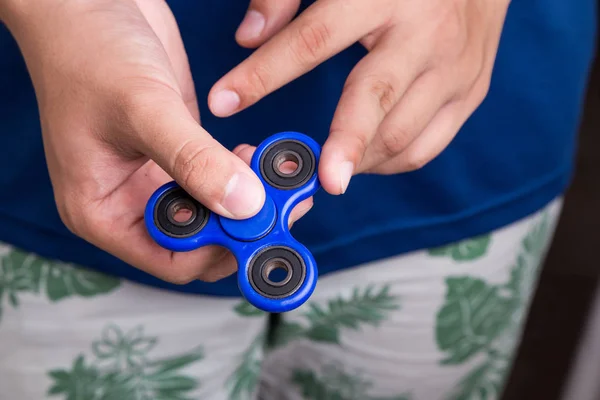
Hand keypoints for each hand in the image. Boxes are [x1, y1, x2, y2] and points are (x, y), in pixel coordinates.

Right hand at [2, 0, 311, 282]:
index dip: (219, 251)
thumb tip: (244, 206)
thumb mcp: (143, 109)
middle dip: (241, 226)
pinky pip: (217, 178)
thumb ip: (193, 160)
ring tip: (276, 176)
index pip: (170, 261)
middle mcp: (129, 203)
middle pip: (198, 241)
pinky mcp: (178, 153)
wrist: (84, 3)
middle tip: (282, 204)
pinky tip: (258, 157)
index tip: (261, 228)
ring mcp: (155, 178)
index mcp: (102, 211)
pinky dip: (241, 174)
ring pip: (212, 211)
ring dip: (248, 200)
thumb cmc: (88, 50)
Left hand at [208, 0, 509, 193]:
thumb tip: (247, 37)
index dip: (264, 74)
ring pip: (403, 133)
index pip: (312, 40)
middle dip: (343, 145)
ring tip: (328, 169)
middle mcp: (424, 33)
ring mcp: (455, 67)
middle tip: (319, 181)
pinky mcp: (471, 92)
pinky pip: (428, 145)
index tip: (223, 102)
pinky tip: (364, 160)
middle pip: (374, 99)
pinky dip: (391, 162)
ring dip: (360, 160)